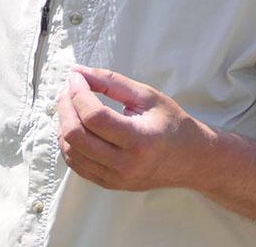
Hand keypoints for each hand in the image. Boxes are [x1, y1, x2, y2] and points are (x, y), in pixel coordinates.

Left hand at [56, 64, 214, 191]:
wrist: (191, 160)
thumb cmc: (172, 124)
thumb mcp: (147, 96)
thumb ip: (112, 81)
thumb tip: (78, 72)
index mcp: (140, 140)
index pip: (94, 117)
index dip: (78, 93)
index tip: (76, 76)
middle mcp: (126, 164)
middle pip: (76, 135)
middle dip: (65, 106)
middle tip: (70, 89)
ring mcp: (115, 178)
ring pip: (70, 151)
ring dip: (64, 123)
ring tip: (72, 104)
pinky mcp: (108, 184)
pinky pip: (75, 164)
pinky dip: (68, 142)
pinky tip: (76, 125)